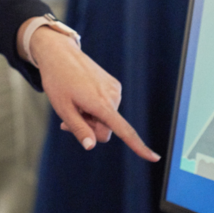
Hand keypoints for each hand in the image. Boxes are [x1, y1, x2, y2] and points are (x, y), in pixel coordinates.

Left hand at [31, 27, 159, 161]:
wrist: (60, 53)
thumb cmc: (58, 81)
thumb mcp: (63, 109)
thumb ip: (79, 129)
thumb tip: (92, 146)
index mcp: (101, 104)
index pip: (124, 131)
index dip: (139, 147)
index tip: (155, 158)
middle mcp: (113, 96)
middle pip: (107, 130)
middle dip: (90, 129)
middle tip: (67, 120)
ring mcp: (115, 89)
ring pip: (106, 119)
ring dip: (91, 117)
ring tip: (75, 102)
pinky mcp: (114, 85)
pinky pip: (107, 107)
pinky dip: (95, 107)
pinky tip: (82, 96)